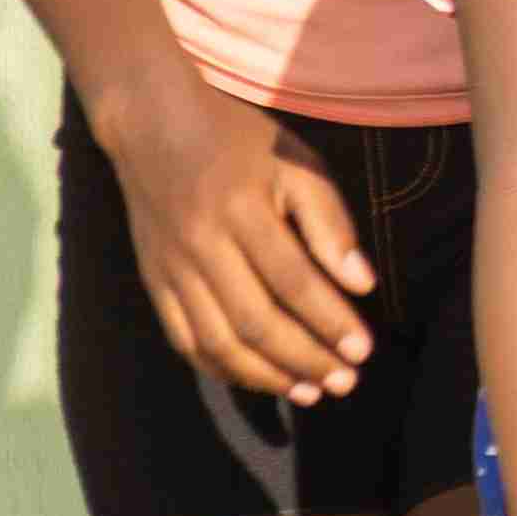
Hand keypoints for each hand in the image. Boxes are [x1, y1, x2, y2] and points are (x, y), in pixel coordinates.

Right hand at [117, 79, 379, 404]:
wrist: (153, 123)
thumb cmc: (239, 142)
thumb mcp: (296, 163)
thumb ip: (330, 221)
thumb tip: (361, 284)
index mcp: (242, 210)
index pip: (293, 281)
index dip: (330, 321)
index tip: (363, 350)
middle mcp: (201, 245)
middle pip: (256, 320)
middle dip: (304, 359)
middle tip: (345, 382)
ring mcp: (170, 268)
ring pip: (217, 340)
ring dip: (266, 376)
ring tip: (309, 392)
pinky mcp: (153, 282)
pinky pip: (184, 340)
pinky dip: (221, 368)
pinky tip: (258, 379)